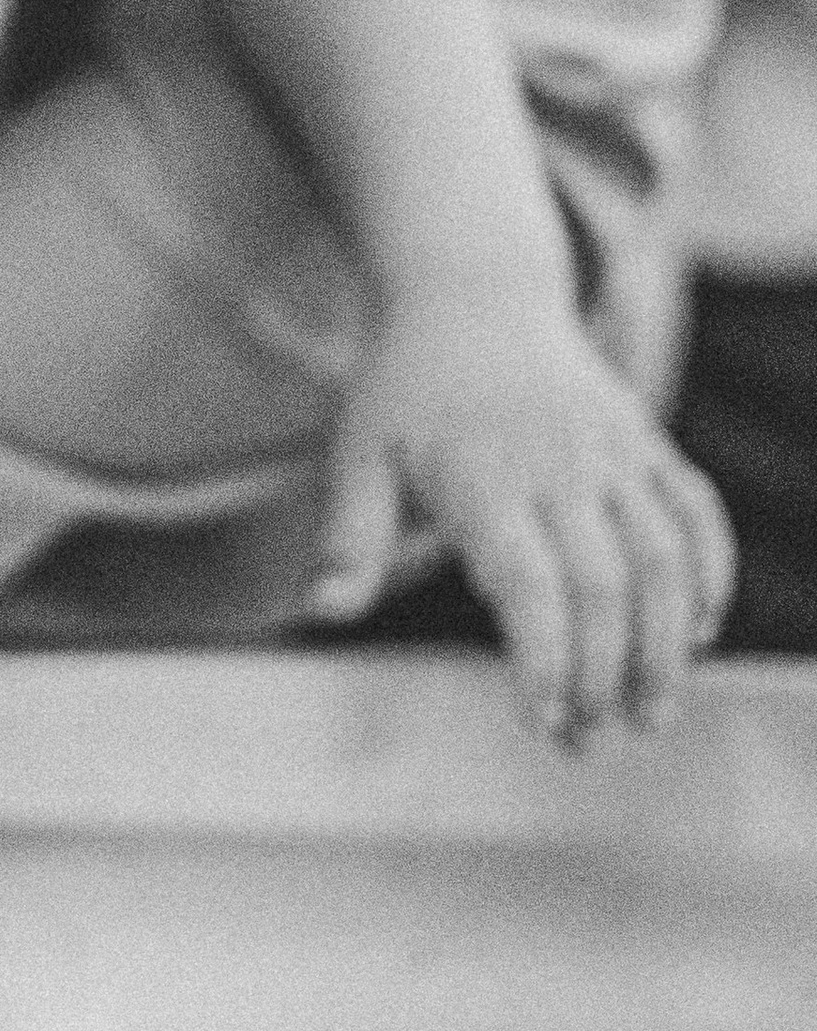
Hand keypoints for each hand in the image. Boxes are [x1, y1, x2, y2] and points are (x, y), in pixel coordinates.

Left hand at [309, 292, 734, 739]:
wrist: (474, 292)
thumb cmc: (406, 388)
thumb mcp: (358, 452)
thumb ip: (350, 537)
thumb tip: (320, 609)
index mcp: (482, 477)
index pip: (528, 583)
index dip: (543, 657)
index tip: (540, 720)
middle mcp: (557, 464)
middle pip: (605, 585)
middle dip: (604, 674)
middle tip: (588, 739)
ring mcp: (612, 451)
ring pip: (664, 557)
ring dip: (666, 643)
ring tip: (651, 713)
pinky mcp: (648, 441)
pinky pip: (697, 511)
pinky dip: (710, 574)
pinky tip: (696, 633)